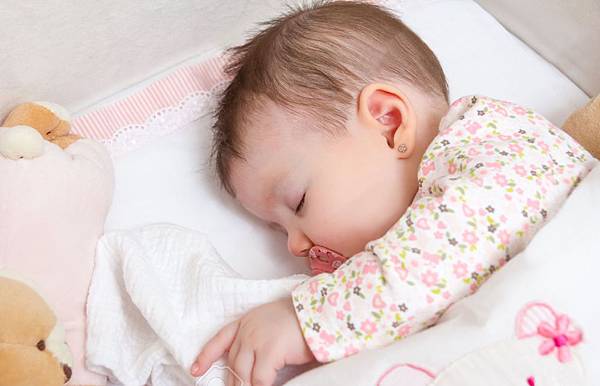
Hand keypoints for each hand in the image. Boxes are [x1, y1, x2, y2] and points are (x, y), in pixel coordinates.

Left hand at [190, 297, 315, 385]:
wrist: (319, 311)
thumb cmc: (302, 319)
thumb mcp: (273, 323)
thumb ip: (260, 340)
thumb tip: (255, 365)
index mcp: (247, 321)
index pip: (220, 339)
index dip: (206, 356)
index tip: (195, 370)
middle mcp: (248, 330)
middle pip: (233, 364)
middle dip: (233, 383)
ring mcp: (257, 341)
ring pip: (243, 375)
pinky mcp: (270, 352)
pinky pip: (261, 380)